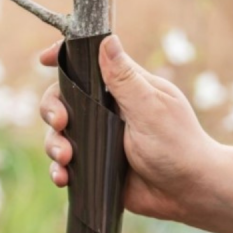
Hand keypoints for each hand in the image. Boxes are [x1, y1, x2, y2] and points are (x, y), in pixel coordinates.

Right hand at [39, 35, 221, 220]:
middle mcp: (107, 112)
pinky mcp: (94, 166)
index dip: (65, 60)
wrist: (188, 193)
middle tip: (60, 123)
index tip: (44, 59)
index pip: (88, 66)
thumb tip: (107, 39)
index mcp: (124, 90)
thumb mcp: (150, 108)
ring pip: (60, 134)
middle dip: (53, 110)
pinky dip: (59, 169)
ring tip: (66, 158)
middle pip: (63, 100)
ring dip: (54, 144)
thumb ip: (125, 79)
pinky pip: (66, 164)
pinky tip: (62, 178)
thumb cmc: (178, 145)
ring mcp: (99, 140)